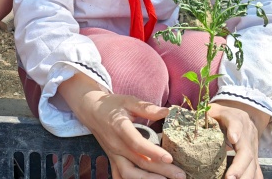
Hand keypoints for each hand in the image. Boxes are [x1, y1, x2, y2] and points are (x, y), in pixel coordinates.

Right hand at [59, 74, 184, 178]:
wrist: (91, 110)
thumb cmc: (111, 105)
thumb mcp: (128, 101)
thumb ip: (147, 108)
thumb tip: (167, 111)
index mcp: (120, 127)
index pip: (136, 143)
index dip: (153, 152)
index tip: (169, 158)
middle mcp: (116, 144)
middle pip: (139, 162)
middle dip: (161, 171)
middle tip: (180, 175)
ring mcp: (113, 154)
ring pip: (129, 174)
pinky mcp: (112, 160)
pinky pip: (119, 176)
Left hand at [209, 101, 268, 178]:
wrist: (241, 114)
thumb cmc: (221, 114)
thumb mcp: (212, 110)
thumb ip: (203, 116)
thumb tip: (187, 124)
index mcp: (235, 118)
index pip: (235, 122)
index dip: (235, 130)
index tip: (233, 138)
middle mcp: (247, 134)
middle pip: (246, 151)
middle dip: (239, 166)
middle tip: (229, 178)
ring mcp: (253, 147)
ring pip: (253, 164)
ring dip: (245, 176)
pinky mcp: (254, 157)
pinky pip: (257, 170)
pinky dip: (253, 178)